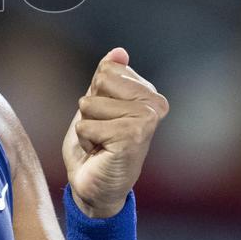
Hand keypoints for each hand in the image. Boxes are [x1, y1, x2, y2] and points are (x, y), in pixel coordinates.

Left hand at [61, 48, 168, 217]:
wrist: (96, 187)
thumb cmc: (97, 146)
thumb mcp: (98, 104)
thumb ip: (108, 78)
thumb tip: (119, 52)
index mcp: (149, 94)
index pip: (107, 70)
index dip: (96, 94)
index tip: (107, 118)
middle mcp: (154, 105)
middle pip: (99, 82)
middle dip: (90, 109)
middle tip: (103, 133)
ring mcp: (145, 120)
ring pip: (89, 104)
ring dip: (87, 126)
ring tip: (102, 143)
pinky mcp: (132, 137)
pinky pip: (86, 125)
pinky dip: (86, 141)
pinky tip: (101, 152)